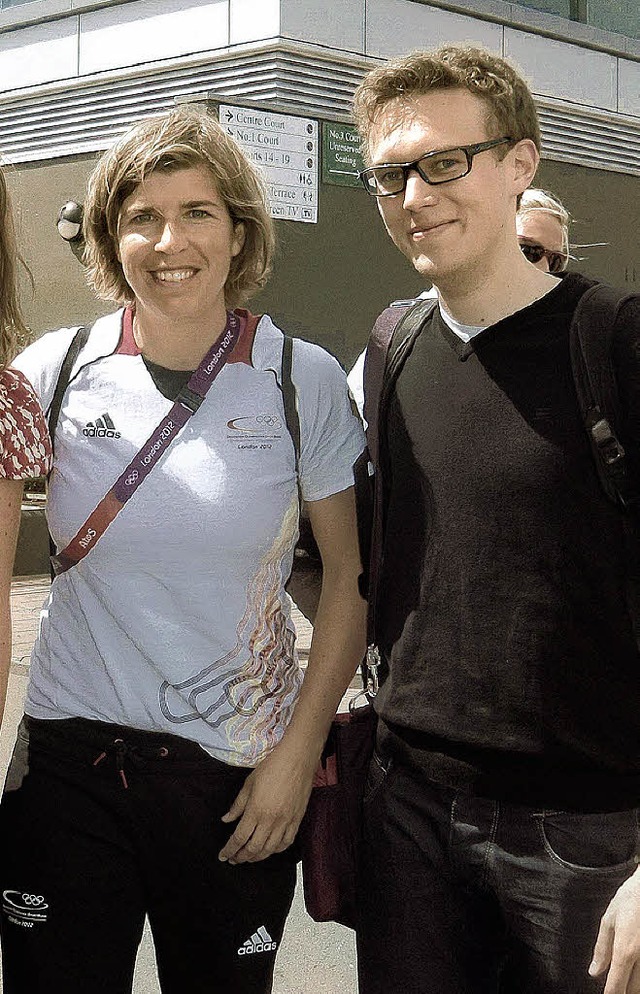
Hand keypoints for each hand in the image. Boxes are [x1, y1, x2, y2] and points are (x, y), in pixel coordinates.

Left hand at [218, 742, 315, 864]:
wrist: (297, 759)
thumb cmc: (272, 767)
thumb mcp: (249, 783)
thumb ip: (237, 805)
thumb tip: (227, 819)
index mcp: (256, 810)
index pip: (239, 838)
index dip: (229, 850)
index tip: (223, 855)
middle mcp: (271, 820)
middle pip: (253, 849)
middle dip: (241, 857)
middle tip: (234, 858)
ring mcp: (286, 821)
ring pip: (270, 849)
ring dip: (257, 857)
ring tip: (249, 857)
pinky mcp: (297, 820)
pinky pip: (287, 842)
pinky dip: (276, 850)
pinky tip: (270, 849)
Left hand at [590, 867, 639, 993]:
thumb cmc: (630, 899)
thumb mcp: (609, 919)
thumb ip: (602, 948)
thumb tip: (595, 971)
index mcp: (626, 951)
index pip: (617, 986)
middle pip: (633, 990)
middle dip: (623, 990)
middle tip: (615, 984)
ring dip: (634, 984)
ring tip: (624, 975)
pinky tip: (634, 967)